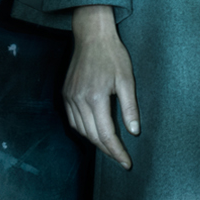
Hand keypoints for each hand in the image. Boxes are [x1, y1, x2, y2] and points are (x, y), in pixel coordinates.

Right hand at [64, 5, 139, 169]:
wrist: (92, 36)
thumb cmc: (112, 55)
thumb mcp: (126, 80)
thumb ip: (129, 107)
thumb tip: (133, 132)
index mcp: (95, 98)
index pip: (106, 134)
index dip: (117, 151)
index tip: (127, 163)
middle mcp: (79, 100)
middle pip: (93, 136)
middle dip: (108, 150)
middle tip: (121, 159)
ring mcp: (69, 97)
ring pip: (81, 130)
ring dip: (95, 142)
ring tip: (111, 149)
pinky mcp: (65, 94)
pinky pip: (73, 120)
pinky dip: (84, 130)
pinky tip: (94, 133)